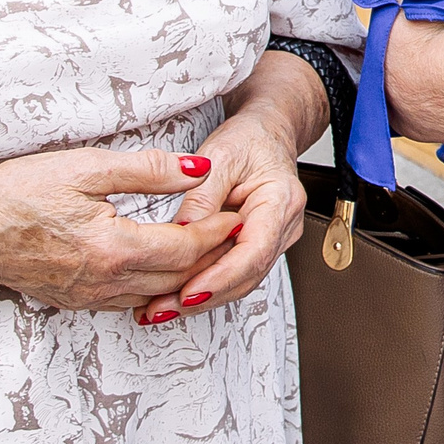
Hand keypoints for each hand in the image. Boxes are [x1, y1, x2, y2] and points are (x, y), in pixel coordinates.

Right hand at [0, 147, 244, 310]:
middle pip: (179, 277)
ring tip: (210, 250)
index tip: (238, 214)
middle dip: (212, 256)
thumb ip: (150, 170)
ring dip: (187, 275)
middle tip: (236, 234)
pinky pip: (131, 300)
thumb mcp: (88, 167)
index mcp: (114, 250)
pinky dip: (156, 285)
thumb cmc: (18, 193)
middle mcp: (106, 284)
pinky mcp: (75, 302)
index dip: (217, 232)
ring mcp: (89, 298)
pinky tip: (164, 267)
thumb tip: (201, 170)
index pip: (186, 247)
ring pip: (157, 293)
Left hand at [135, 101, 310, 325]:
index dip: (220, 277)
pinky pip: (234, 273)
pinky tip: (174, 296)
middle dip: (204, 297)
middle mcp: (284, 227)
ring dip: (201, 299)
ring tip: (159, 309)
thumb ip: (201, 197)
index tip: (187, 292)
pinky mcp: (257, 247)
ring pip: (240, 281)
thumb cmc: (249, 140)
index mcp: (281, 202)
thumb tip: (180, 232)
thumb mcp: (219, 156)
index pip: (254, 252)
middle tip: (161, 308)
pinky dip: (205, 287)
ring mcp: (274, 240)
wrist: (267, 133)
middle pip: (247, 275)